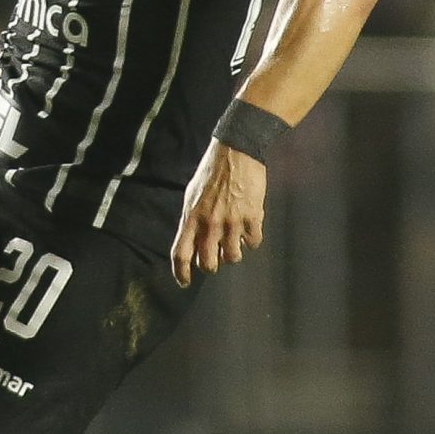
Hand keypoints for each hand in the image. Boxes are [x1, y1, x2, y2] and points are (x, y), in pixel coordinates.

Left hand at [171, 143, 266, 286]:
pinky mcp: (253, 217)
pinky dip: (252, 241)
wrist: (237, 151)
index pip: (180, 254)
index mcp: (191, 217)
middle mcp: (210, 223)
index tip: (184, 282)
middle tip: (215, 259)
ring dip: (233, 253)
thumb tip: (193, 243)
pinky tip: (249, 230)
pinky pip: (254, 243)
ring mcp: (233, 221)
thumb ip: (192, 221)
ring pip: (233, 257)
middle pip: (208, 263)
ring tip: (234, 241)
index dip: (181, 273)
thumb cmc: (212, 172)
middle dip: (211, 266)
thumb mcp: (192, 195)